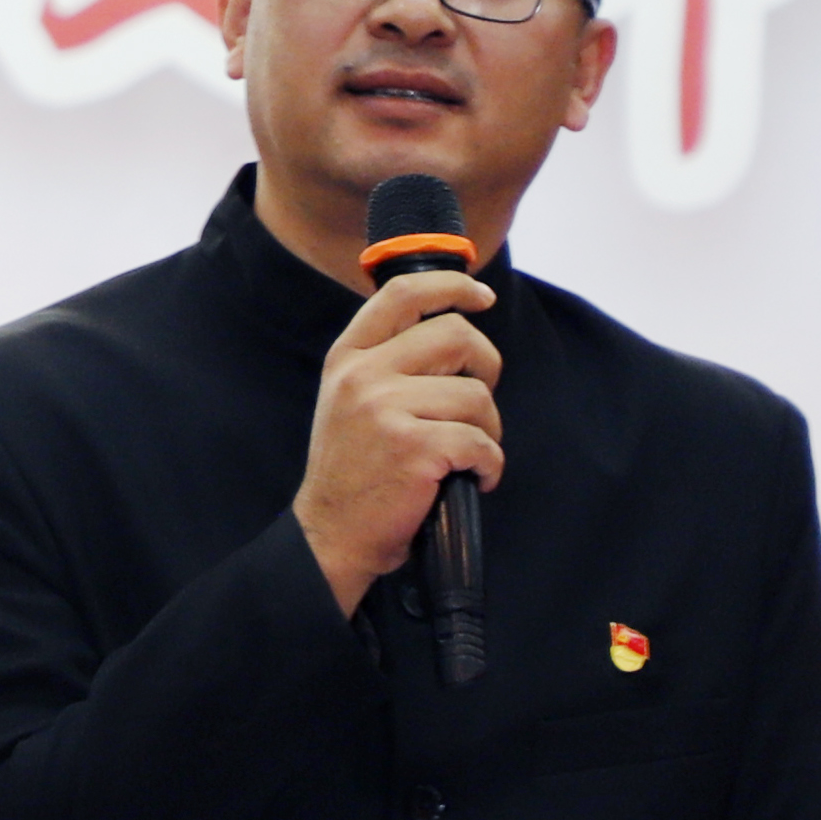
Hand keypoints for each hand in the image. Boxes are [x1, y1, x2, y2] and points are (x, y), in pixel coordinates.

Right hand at [294, 269, 501, 616]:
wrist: (330, 533)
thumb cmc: (352, 471)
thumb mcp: (349, 401)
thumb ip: (387, 363)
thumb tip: (456, 337)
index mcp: (348, 359)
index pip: (401, 295)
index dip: (452, 286)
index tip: (480, 296)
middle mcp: (362, 376)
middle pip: (456, 335)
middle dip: (486, 367)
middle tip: (475, 402)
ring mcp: (385, 409)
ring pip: (476, 395)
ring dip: (487, 429)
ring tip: (466, 453)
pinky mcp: (413, 447)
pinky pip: (481, 442)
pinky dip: (490, 465)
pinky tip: (473, 478)